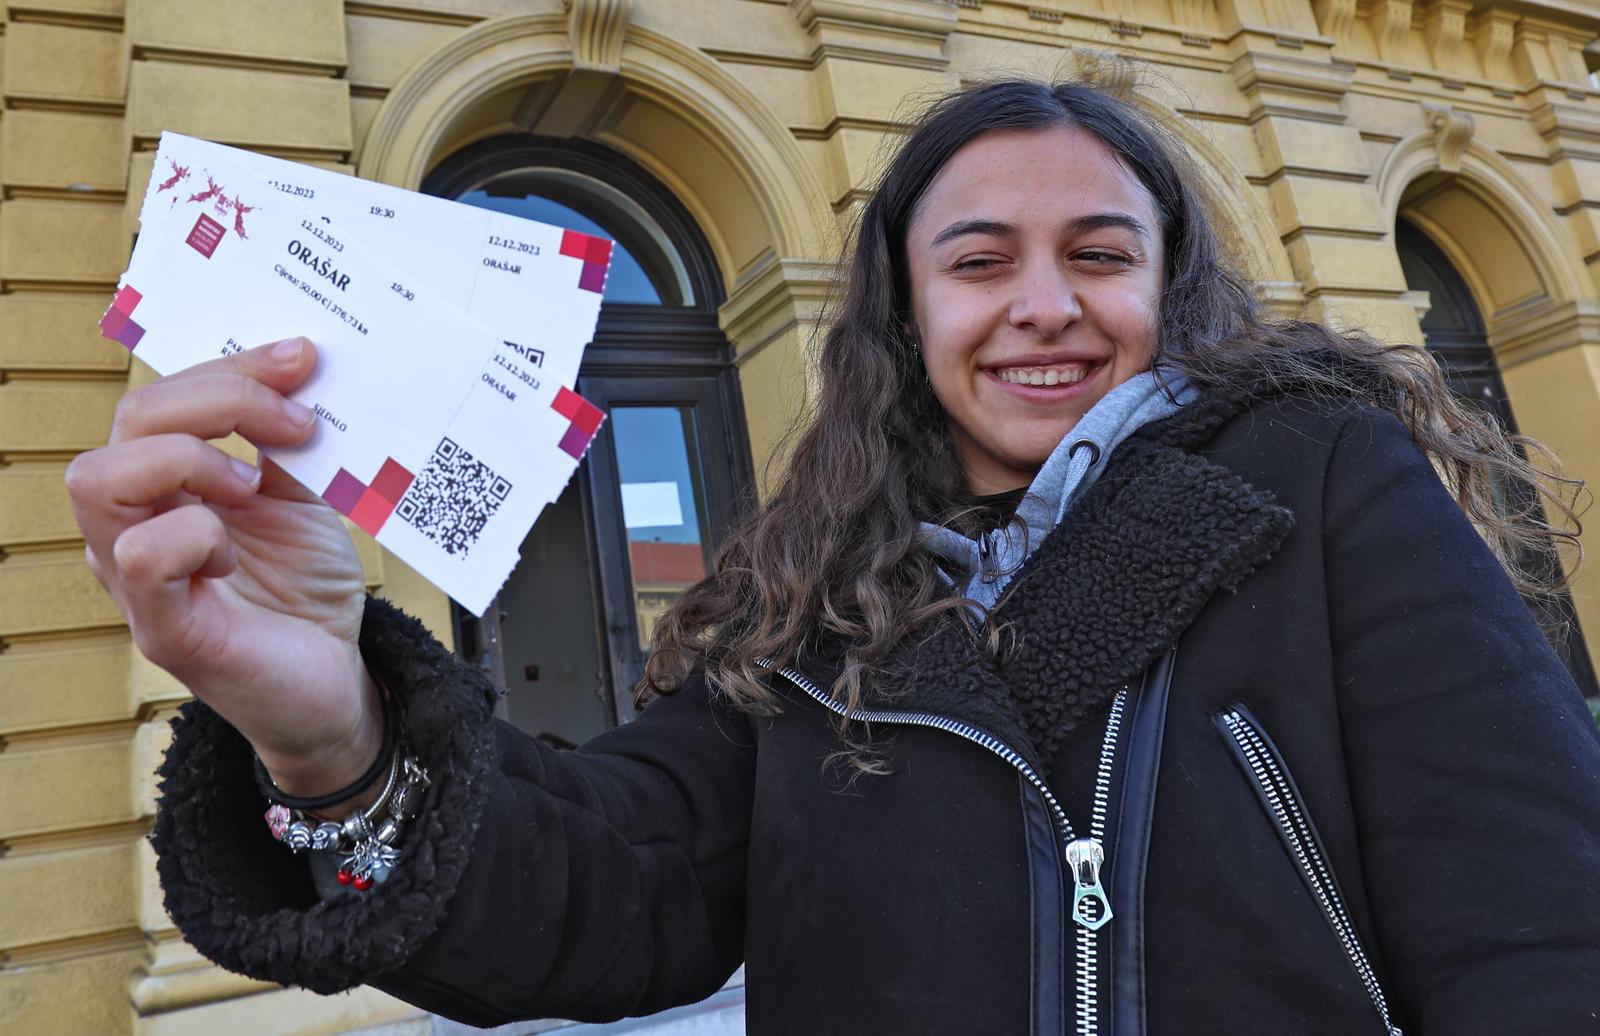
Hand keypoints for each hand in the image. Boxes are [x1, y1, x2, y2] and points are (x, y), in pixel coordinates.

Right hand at [66, 338, 382, 798]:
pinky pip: (137, 558)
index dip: (232, 366)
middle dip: (218, 399)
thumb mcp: (305, 500)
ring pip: (99, 480)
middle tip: (296, 424)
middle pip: (129, 421)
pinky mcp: (163, 628)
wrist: (336, 682)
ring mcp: (138, 577)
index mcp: (169, 483)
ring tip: (250, 486)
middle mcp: (137, 521)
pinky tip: (231, 554)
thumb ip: (288, 443)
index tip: (303, 358)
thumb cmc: (306, 591)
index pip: (165, 397)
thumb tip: (302, 368)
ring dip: (187, 461)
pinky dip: (191, 535)